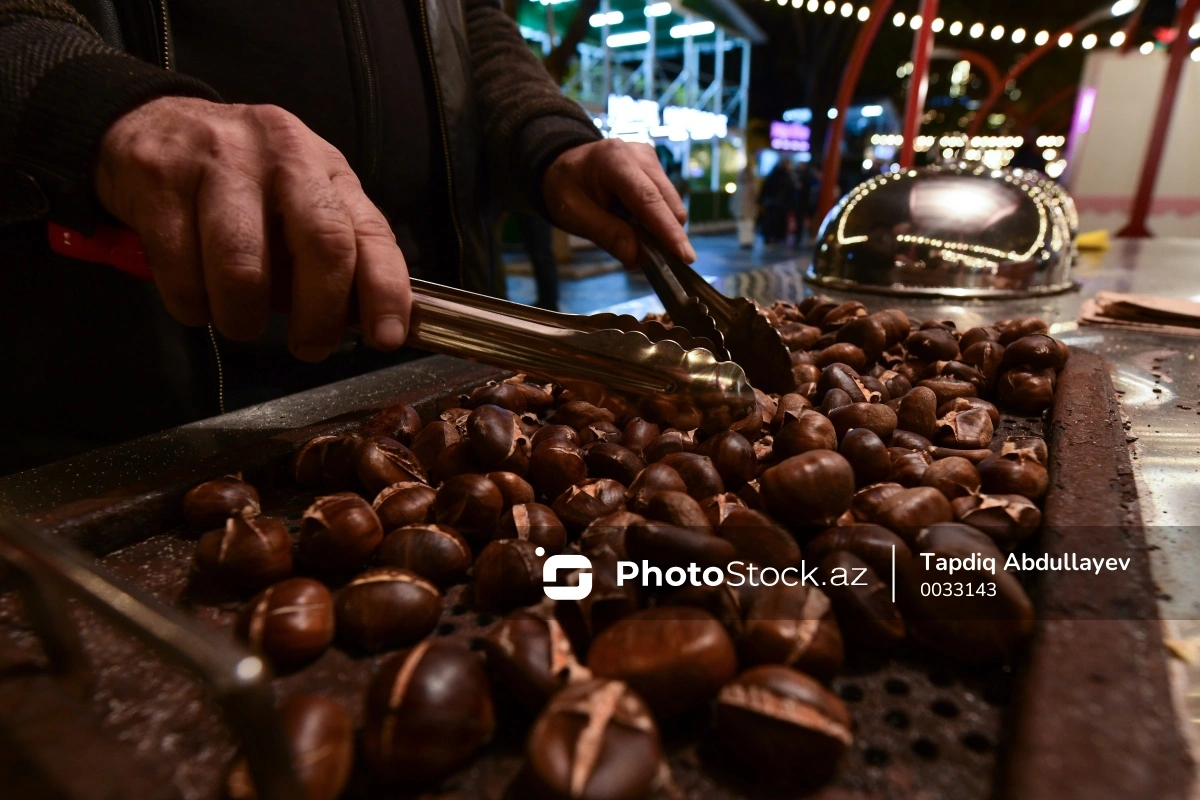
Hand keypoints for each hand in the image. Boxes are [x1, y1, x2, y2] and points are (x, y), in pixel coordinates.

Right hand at [93, 96, 410, 361]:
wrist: (150, 123)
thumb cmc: (241, 183)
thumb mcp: (300, 204)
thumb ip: (332, 255)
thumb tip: (357, 322)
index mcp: (327, 168)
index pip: (371, 232)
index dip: (385, 290)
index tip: (385, 338)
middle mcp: (283, 154)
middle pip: (322, 243)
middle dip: (320, 313)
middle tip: (309, 348)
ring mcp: (220, 160)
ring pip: (243, 266)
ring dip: (242, 317)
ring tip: (237, 322)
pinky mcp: (160, 177)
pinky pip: (181, 269)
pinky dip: (190, 303)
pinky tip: (193, 296)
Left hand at [542, 139, 695, 265]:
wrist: (564, 165)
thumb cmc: (565, 187)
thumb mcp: (574, 214)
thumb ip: (606, 234)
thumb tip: (638, 258)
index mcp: (614, 160)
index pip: (648, 199)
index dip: (668, 231)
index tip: (685, 256)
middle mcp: (639, 155)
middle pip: (668, 202)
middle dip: (668, 236)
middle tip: (656, 264)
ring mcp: (650, 160)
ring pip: (671, 204)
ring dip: (660, 229)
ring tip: (634, 238)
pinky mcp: (656, 168)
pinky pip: (666, 201)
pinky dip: (656, 220)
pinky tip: (635, 224)